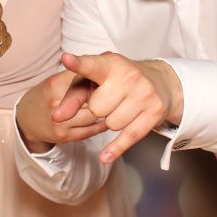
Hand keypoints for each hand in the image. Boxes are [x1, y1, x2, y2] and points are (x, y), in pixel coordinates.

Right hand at [16, 69, 108, 152]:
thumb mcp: (56, 80)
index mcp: (55, 84)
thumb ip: (78, 75)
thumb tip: (105, 64)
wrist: (27, 119)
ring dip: (105, 111)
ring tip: (111, 106)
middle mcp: (56, 103)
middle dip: (104, 96)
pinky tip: (103, 119)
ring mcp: (60, 122)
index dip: (99, 80)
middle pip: (93, 99)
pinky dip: (101, 124)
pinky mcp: (65, 136)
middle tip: (114, 93)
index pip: (85, 79)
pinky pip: (92, 130)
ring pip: (95, 116)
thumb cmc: (46, 95)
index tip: (108, 80)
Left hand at [56, 52, 182, 163]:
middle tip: (108, 98)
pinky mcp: (155, 111)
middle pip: (96, 108)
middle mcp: (129, 75)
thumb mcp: (96, 78)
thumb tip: (57, 118)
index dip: (78, 64)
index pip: (91, 65)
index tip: (66, 59)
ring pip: (111, 124)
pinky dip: (115, 148)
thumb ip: (74, 94)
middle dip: (98, 109)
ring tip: (120, 107)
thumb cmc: (118, 80)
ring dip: (111, 121)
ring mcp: (144, 93)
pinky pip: (129, 136)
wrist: (160, 81)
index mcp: (110, 63)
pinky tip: (105, 156)